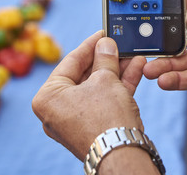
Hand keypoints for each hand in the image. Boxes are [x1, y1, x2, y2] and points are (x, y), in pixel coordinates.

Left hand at [32, 31, 145, 160]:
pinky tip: (136, 67)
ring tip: (133, 54)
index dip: (90, 44)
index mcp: (49, 97)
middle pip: (87, 73)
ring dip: (118, 69)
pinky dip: (121, 83)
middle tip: (119, 44)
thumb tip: (106, 43)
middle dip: (108, 58)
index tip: (103, 33)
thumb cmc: (106, 117)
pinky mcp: (95, 123)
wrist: (123, 154)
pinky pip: (107, 97)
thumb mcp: (105, 79)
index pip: (71, 61)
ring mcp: (78, 117)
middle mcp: (59, 109)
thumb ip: (105, 57)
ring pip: (100, 85)